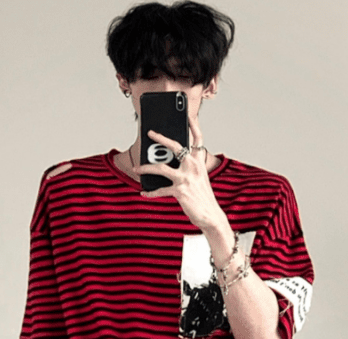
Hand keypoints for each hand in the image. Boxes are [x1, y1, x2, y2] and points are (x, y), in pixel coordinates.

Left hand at [135, 113, 223, 231]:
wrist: (211, 215)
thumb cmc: (203, 197)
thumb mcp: (199, 179)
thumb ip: (188, 168)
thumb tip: (167, 163)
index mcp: (199, 162)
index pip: (198, 138)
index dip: (193, 125)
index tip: (188, 115)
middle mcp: (193, 166)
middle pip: (175, 145)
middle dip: (161, 138)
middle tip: (150, 132)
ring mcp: (186, 178)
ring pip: (160, 168)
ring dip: (145, 168)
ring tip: (136, 169)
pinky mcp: (179, 191)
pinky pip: (160, 190)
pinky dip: (150, 192)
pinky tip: (143, 192)